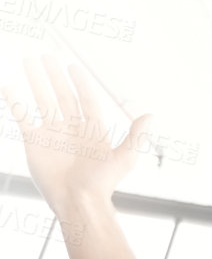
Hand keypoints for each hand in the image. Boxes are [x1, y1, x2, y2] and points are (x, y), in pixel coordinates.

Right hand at [2, 54, 150, 216]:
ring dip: (36, 80)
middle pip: (62, 95)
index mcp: (93, 130)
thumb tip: (151, 115)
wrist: (78, 202)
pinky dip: (15, 100)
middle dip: (55, 76)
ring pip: (42, 100)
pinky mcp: (34, 141)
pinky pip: (23, 115)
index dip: (80, 83)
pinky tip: (9, 85)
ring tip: (28, 60)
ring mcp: (52, 133)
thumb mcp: (125, 158)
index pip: (85, 100)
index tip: (73, 66)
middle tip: (46, 56)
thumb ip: (136, 136)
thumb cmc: (103, 184)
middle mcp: (72, 129)